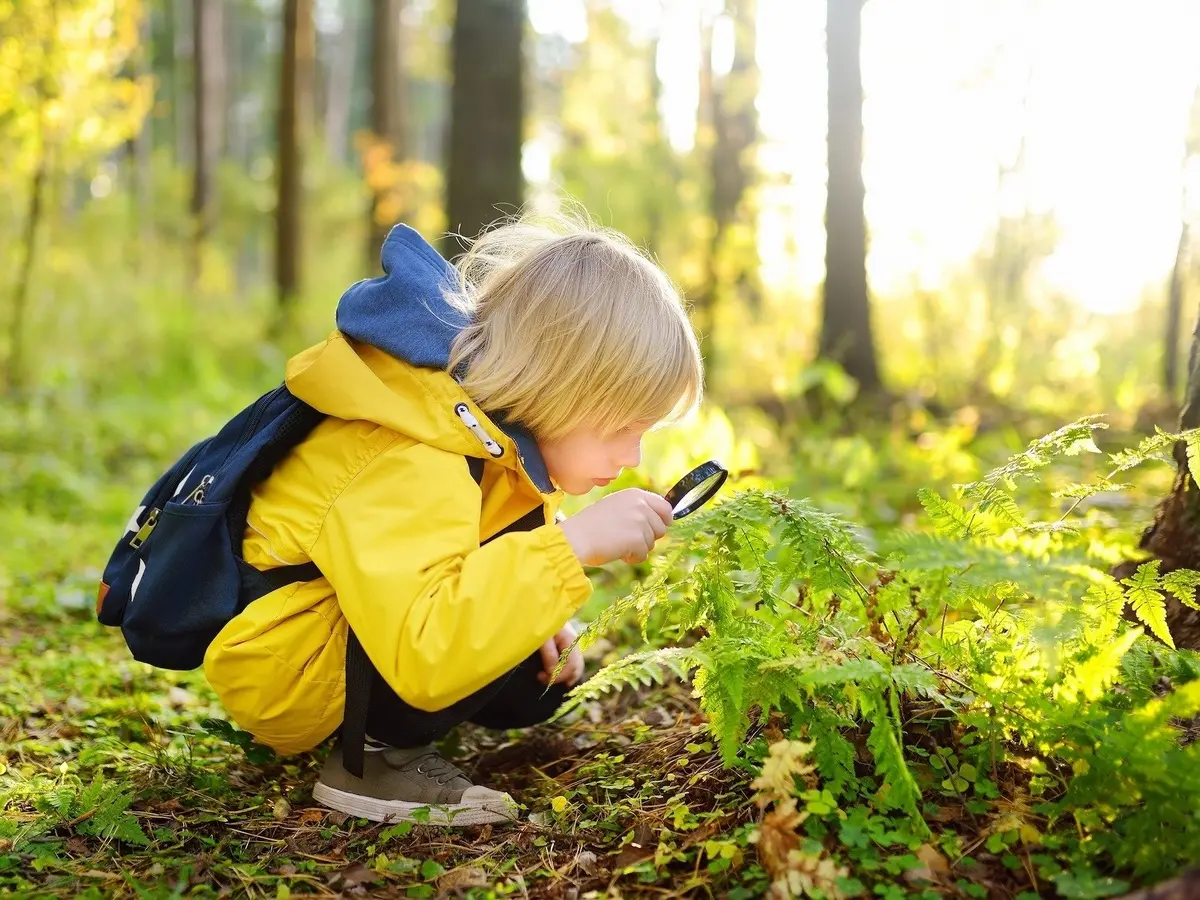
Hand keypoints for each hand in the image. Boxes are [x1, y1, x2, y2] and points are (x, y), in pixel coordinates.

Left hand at [538, 622, 583, 686]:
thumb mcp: (542, 637)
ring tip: (545, 678)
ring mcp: (569, 643)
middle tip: (544, 680)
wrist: (533, 604)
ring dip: (561, 675)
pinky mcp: (562, 643)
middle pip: (576, 667)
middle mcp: (573, 642)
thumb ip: (549, 654)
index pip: (572, 665)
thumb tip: (553, 673)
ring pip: (574, 665)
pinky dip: (562, 670)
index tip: (543, 678)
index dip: (560, 676)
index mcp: (569, 639)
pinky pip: (568, 661)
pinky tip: (552, 673)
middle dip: (562, 678)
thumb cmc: (536, 618)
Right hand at [558, 489, 673, 565]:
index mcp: (635, 494)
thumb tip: (661, 522)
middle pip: (660, 528)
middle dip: (647, 537)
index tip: (661, 527)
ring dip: (638, 548)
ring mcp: (640, 522)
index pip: (664, 506)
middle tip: (627, 538)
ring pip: (651, 543)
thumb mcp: (615, 506)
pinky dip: (632, 557)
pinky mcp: (638, 539)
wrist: (577, 537)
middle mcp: (640, 505)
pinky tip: (617, 552)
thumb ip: (636, 509)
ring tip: (618, 544)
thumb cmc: (591, 524)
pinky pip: (643, 555)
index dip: (664, 519)